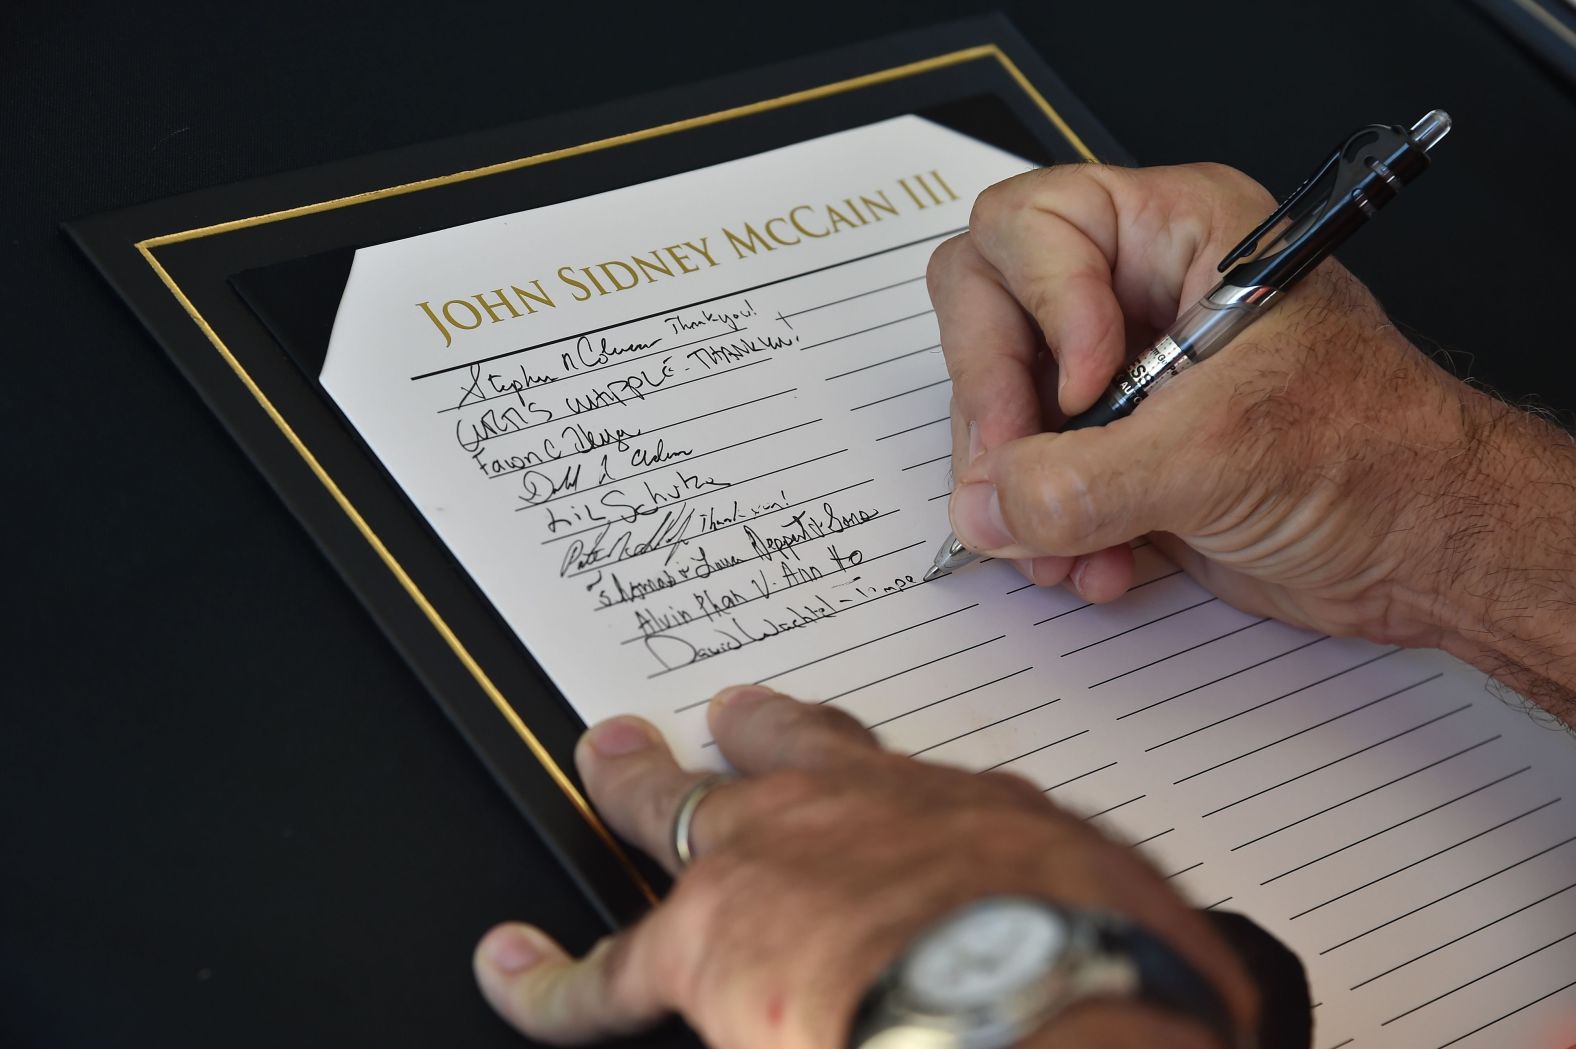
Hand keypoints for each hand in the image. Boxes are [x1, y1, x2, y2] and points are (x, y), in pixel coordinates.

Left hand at [473, 687, 1255, 1046]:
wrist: (1041, 1002)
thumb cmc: (1114, 972)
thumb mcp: (1150, 936)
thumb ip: (1141, 935)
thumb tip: (1204, 984)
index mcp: (958, 815)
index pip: (894, 777)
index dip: (862, 761)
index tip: (840, 751)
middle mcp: (856, 814)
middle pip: (780, 754)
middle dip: (744, 734)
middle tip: (715, 715)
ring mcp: (770, 870)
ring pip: (678, 814)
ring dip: (639, 789)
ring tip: (606, 761)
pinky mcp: (701, 952)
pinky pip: (597, 975)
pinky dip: (546, 980)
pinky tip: (508, 970)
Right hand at [929, 163, 1575, 715]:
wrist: (1421, 551)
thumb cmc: (1374, 455)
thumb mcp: (1218, 456)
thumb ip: (1084, 481)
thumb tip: (984, 504)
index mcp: (1175, 234)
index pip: (1028, 229)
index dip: (1039, 311)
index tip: (1085, 394)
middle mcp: (1133, 290)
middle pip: (985, 308)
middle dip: (997, 409)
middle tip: (1014, 480)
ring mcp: (1116, 370)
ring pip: (997, 400)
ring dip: (1015, 487)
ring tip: (1062, 548)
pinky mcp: (1111, 445)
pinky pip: (1026, 471)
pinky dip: (1041, 527)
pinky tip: (1091, 565)